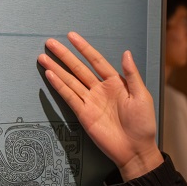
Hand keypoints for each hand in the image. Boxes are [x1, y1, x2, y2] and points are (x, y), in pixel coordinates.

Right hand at [39, 32, 162, 180]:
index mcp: (115, 82)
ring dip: (57, 69)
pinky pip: (69, 97)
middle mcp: (100, 89)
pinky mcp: (84, 114)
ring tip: (43, 57)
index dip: (84, 48)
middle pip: (78, 68)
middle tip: (50, 43)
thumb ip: (132, 74)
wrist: (136, 149)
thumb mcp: (142, 96)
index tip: (71, 36)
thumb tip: (126, 52)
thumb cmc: (143, 124)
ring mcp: (90, 102)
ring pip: (70, 81)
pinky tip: (50, 75)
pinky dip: (59, 86)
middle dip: (64, 56)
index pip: (96, 60)